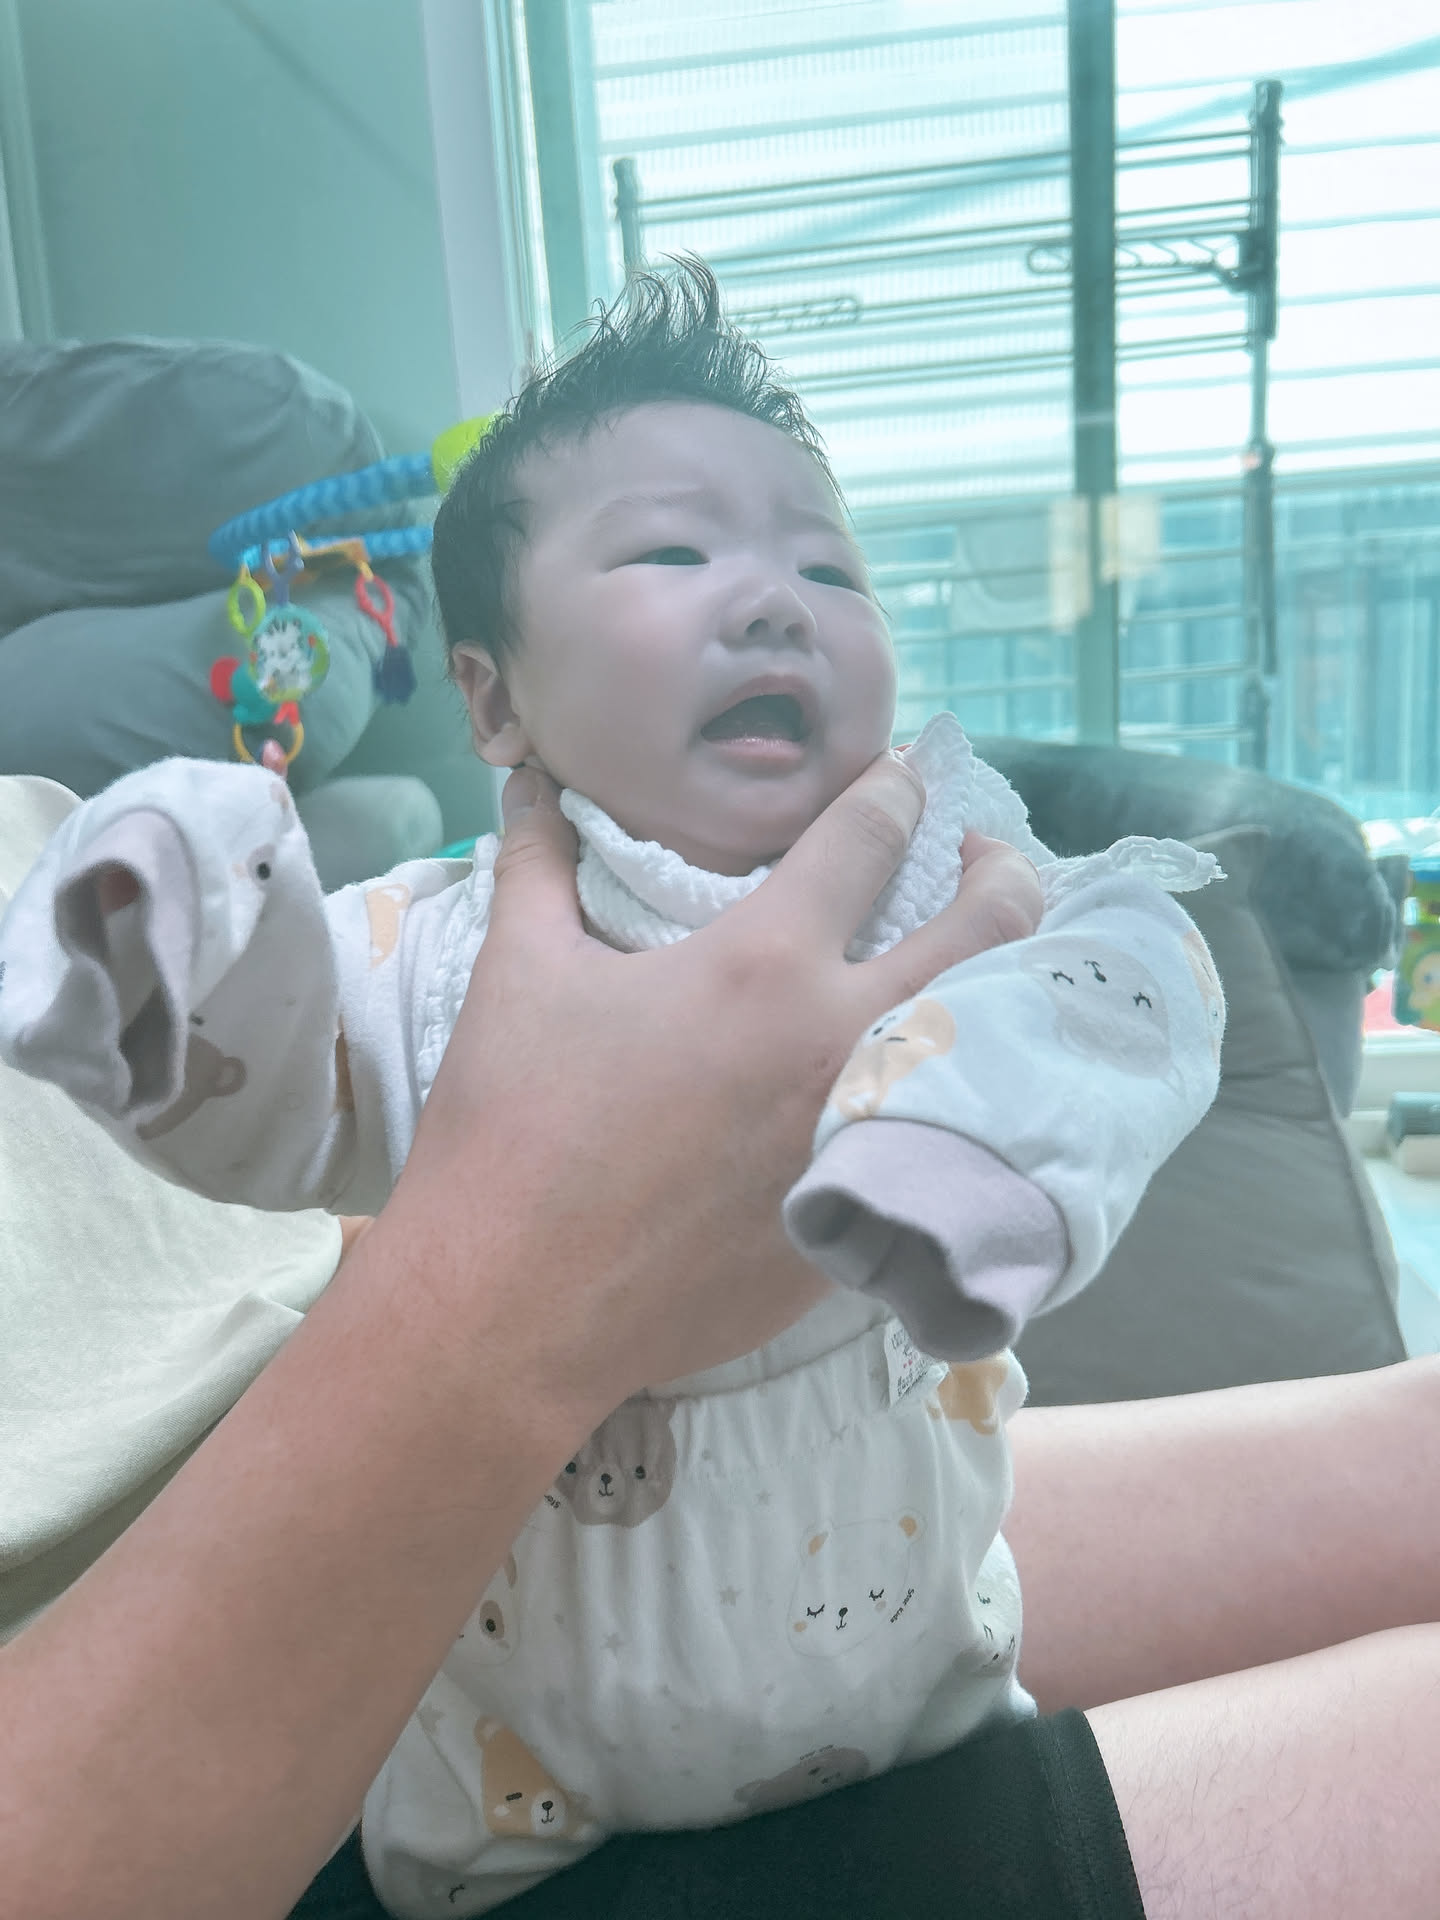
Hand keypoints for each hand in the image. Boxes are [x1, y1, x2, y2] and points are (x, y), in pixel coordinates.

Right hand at [399, 754, 1041, 1414]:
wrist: (513, 1305)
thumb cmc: (510, 1129)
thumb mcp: (516, 976)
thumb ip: (538, 864)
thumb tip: (528, 784)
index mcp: (761, 965)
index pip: (871, 836)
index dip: (895, 790)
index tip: (901, 780)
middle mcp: (841, 1042)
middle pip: (985, 928)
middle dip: (1004, 875)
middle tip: (986, 861)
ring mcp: (867, 1140)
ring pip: (992, 1039)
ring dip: (1000, 985)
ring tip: (984, 965)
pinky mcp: (866, 1221)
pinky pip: (947, 1140)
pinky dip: (957, 1095)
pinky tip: (935, 1084)